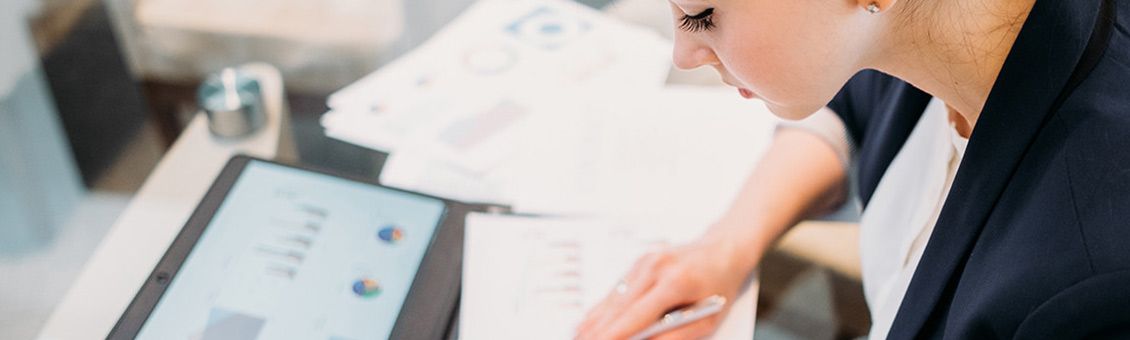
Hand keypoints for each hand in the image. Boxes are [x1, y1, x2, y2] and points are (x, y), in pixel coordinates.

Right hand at [574, 236, 754, 339]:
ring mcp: (643, 262)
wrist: (722, 250)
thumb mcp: (707, 319)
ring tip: (580, 337)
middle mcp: (654, 267)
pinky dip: (602, 308)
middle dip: (598, 331)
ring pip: (612, 298)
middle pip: (617, 308)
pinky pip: (616, 290)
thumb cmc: (719, 285)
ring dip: (594, 321)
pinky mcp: (638, 262)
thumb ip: (675, 335)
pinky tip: (590, 323)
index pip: (635, 315)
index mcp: (675, 281)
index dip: (614, 334)